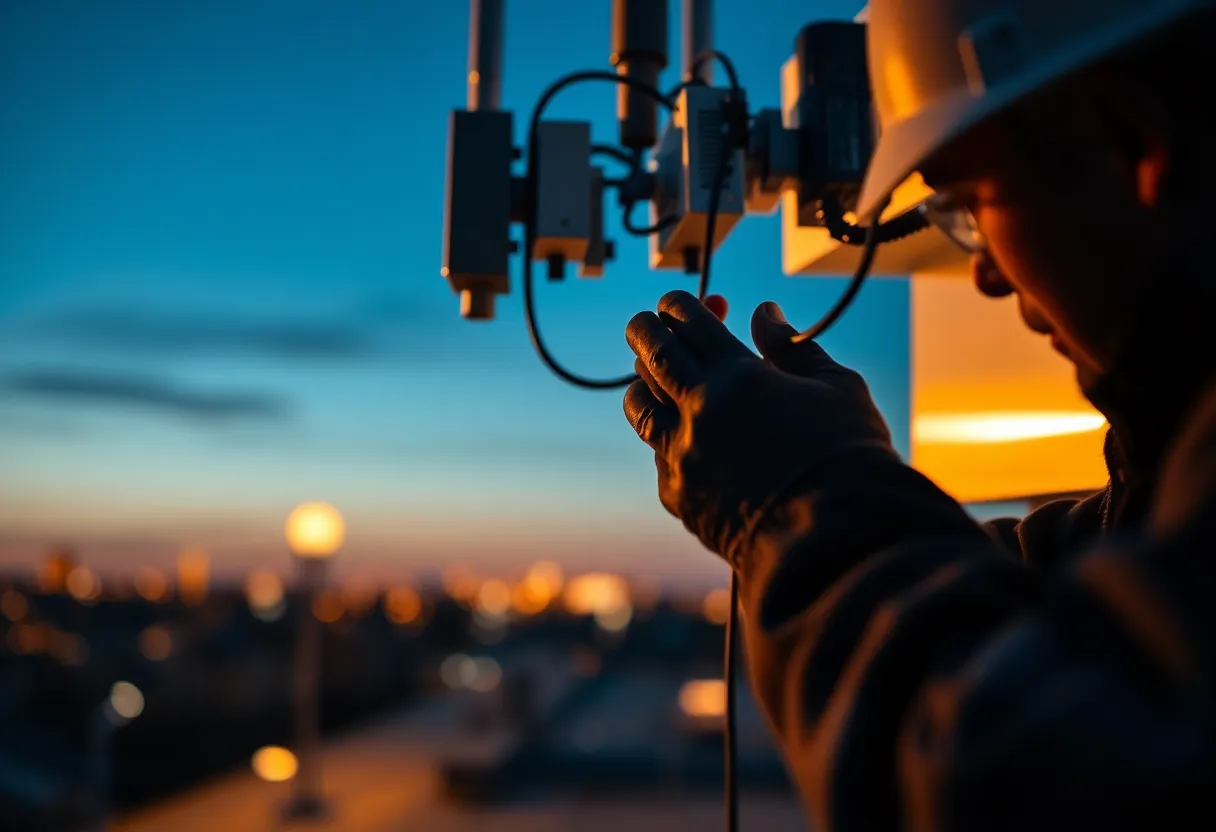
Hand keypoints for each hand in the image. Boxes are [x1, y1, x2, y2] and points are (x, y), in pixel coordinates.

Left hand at [623, 290, 894, 562]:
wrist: (837, 541)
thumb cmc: (850, 458)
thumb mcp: (838, 387)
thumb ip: (794, 347)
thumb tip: (764, 313)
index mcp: (738, 375)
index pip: (692, 323)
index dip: (679, 305)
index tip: (675, 302)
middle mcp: (699, 410)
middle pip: (653, 355)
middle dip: (645, 331)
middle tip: (643, 322)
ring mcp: (682, 456)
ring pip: (639, 406)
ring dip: (641, 383)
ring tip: (649, 375)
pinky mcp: (679, 497)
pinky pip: (658, 456)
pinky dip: (665, 437)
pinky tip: (679, 435)